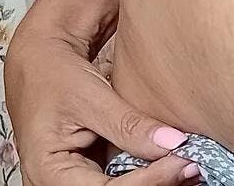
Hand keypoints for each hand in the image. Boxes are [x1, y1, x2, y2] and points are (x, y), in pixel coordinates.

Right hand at [4, 19, 197, 185]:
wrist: (41, 60)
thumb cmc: (52, 75)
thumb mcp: (90, 97)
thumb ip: (128, 124)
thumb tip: (173, 143)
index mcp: (49, 172)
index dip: (148, 180)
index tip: (181, 160)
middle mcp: (61, 183)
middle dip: (156, 183)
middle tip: (192, 166)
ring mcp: (78, 178)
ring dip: (157, 180)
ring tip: (190, 165)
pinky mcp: (94, 169)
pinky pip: (125, 178)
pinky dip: (151, 172)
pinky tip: (175, 162)